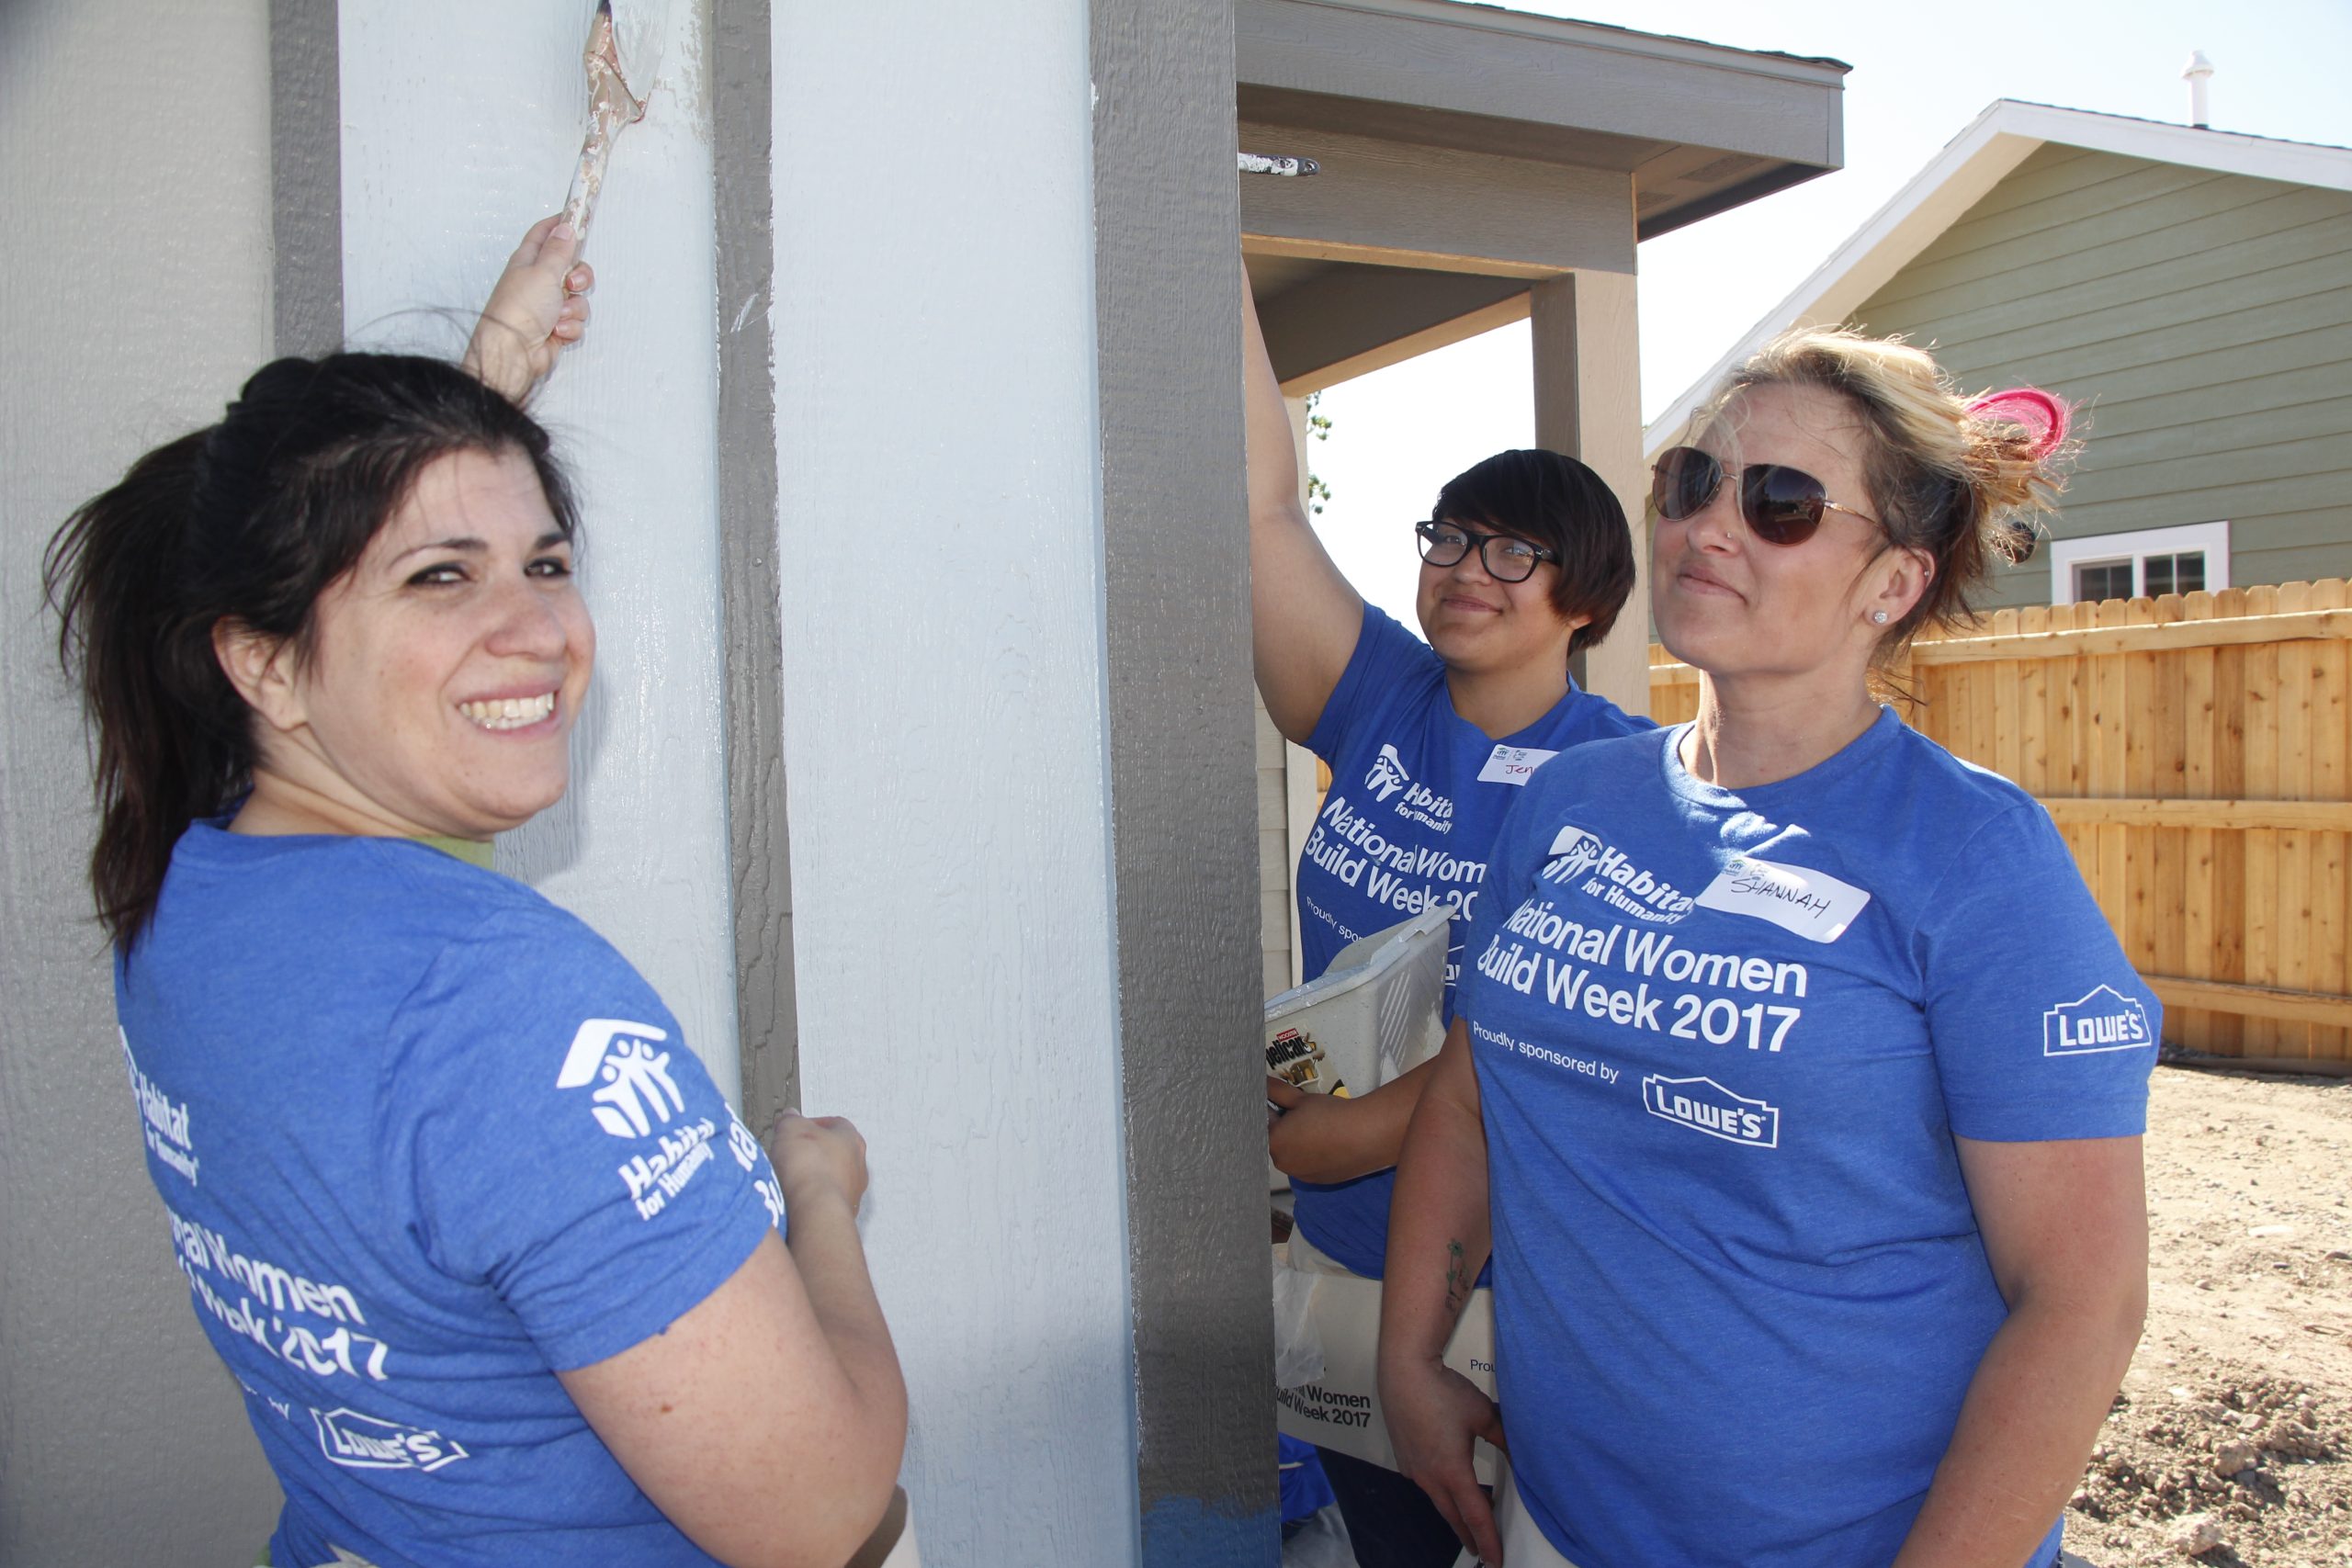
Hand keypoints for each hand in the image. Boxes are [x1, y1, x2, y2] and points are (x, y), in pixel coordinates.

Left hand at [462, 215, 593, 399]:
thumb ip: (559, 249)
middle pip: (570, 267)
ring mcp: (547, 305)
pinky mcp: (555, 327)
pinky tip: (556, 332)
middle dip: (579, 277)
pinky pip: (575, 321)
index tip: (580, 218)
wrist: (513, 352)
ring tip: (558, 315)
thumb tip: (566, 227)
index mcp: (528, 261)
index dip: (561, 224)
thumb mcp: (543, 271)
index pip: (544, 233)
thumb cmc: (519, 309)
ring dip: (574, 307)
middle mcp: (537, 281)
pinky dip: (570, 326)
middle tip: (572, 284)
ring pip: (577, 297)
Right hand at [767, 1110, 869, 1211]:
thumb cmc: (808, 1167)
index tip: (797, 1129)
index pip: (835, 1123)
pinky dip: (812, 1199)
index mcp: (852, 1139)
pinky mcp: (842, 1214)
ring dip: (813, 1178)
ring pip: (831, 1179)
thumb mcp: (790, 1129)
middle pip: (835, 1152)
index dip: (812, 1124)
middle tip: (792, 1155)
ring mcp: (853, 1192)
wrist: (814, 1209)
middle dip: (813, 1152)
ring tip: (790, 1180)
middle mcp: (858, 1165)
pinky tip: (795, 1200)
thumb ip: (791, 1119)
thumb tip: (790, 1117)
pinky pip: (825, 1201)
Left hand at [1265, 1076, 1350, 1176]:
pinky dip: (1316, 1155)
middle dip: (1288, 1127)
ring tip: (1320, 1126)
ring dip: (1302, 1142)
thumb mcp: (1301, 1098)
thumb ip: (1277, 1091)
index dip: (1275, 1109)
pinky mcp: (1320, 1181)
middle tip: (1306, 1113)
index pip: (1265, 1121)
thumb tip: (1263, 1083)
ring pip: (1296, 1154)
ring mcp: (1302, 1174)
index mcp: (1274, 1142)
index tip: (1285, 1102)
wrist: (1366, 1135)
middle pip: (1280, 1140)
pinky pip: (1311, 1166)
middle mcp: (1284, 1163)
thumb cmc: (1332, 1116)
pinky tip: (1329, 1141)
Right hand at [1382, 1359, 1506, 1563]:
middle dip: (1470, 1536)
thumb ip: (1504, 1439)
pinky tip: (1448, 1484)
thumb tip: (1521, 1455)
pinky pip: (1426, 1485)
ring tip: (1469, 1523)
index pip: (1476, 1516)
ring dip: (1455, 1514)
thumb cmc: (1444, 1393)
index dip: (1489, 1541)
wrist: (1404, 1373)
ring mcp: (1414, 1470)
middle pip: (1454, 1517)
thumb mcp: (1483, 1415)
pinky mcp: (1404, 1459)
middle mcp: (1430, 1478)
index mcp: (1453, 1472)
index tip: (1496, 1561)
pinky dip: (1441, 1493)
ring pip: (1439, 1501)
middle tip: (1483, 1552)